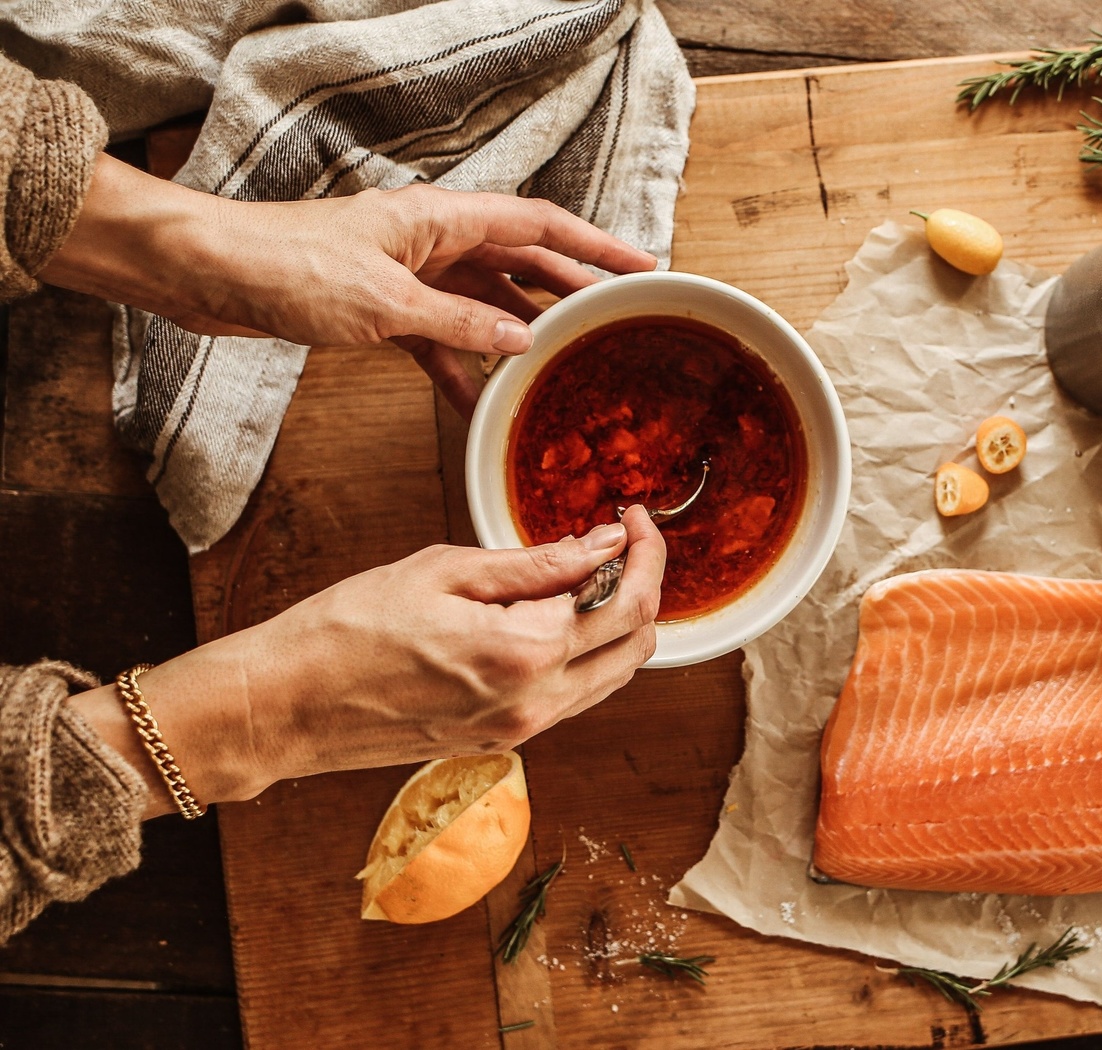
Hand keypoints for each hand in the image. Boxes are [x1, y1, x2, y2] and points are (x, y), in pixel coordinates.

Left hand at [38, 154, 656, 414]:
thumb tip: (524, 339)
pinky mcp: (381, 308)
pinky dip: (462, 368)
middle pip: (520, 263)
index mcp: (442, 220)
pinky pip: (441, 338)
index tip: (641, 267)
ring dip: (517, 336)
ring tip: (561, 369)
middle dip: (568, 291)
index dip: (594, 248)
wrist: (209, 276)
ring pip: (483, 305)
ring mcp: (408, 274)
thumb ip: (462, 324)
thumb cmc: (288, 267)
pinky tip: (480, 403)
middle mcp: (432, 241)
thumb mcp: (387, 304)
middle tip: (616, 322)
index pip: (539, 226)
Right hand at [70, 508, 665, 817]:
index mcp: (527, 652)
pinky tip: (556, 616)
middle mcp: (537, 701)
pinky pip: (575, 697)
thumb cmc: (346, 630)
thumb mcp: (445, 571)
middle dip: (644, 584)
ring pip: (614, 676)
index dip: (642, 550)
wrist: (286, 706)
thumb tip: (603, 542)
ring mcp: (523, 730)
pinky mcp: (504, 742)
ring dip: (620, 624)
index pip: (626, 598)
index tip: (631, 517)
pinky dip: (587, 655)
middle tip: (622, 540)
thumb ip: (537, 562)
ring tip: (589, 573)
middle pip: (637, 644)